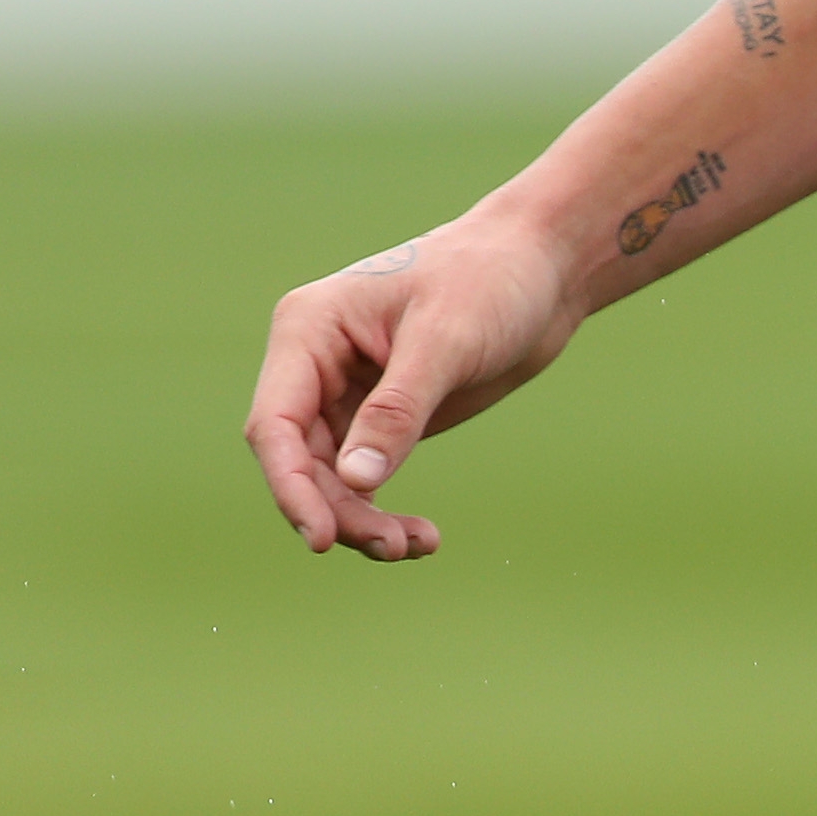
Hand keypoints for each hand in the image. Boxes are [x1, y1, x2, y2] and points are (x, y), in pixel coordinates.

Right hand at [242, 209, 578, 559]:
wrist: (542, 268)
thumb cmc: (491, 278)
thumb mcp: (446, 339)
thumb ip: (398, 410)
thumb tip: (356, 482)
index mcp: (309, 328)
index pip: (275, 422)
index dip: (290, 485)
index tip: (321, 537)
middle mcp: (316, 365)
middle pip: (300, 462)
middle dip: (339, 511)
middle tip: (394, 547)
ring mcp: (346, 395)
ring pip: (330, 480)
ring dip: (363, 520)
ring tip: (416, 545)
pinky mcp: (380, 419)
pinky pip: (363, 480)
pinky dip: (383, 511)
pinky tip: (421, 537)